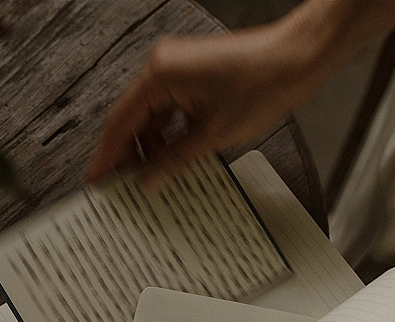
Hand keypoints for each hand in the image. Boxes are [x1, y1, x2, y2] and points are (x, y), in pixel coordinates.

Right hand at [86, 20, 323, 187]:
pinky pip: (171, 112)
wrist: (299, 58)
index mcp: (160, 75)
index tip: (95, 182)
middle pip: (132, 120)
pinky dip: (169, 137)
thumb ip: (175, 160)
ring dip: (151, 149)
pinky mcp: (194, 77)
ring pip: (152, 119)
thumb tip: (149, 181)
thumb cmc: (263, 84)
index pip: (120, 123)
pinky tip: (172, 162)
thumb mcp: (213, 135)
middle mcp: (163, 67)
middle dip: (128, 156)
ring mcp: (178, 70)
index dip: (106, 157)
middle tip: (120, 189)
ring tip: (150, 182)